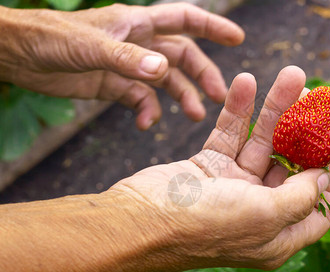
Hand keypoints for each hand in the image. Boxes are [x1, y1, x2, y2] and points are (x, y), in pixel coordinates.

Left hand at [0, 3, 243, 128]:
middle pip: (182, 56)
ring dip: (182, 97)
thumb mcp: (92, 47)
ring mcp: (128, 66)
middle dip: (202, 74)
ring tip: (196, 116)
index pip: (185, 19)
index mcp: (138, 23)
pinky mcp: (115, 86)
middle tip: (219, 97)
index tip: (237, 39)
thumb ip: (128, 59)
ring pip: (166, 81)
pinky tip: (147, 125)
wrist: (19, 55)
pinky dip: (147, 112)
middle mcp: (139, 43)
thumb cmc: (51, 38)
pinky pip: (141, 100)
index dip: (212, 27)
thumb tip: (163, 71)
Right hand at [109, 66, 329, 270]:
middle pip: (290, 165)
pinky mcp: (209, 166)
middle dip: (304, 130)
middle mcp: (257, 210)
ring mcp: (232, 187)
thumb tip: (323, 177)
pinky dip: (238, 110)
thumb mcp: (263, 217)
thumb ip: (300, 198)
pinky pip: (230, 134)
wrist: (136, 220)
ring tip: (291, 75)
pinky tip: (246, 82)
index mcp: (276, 234)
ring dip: (275, 109)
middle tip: (314, 95)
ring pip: (261, 143)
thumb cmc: (200, 227)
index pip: (317, 204)